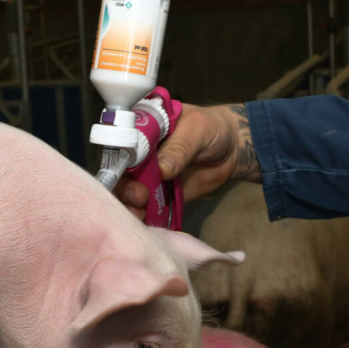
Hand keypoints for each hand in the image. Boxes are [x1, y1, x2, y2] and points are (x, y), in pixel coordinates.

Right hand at [114, 104, 258, 216]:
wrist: (231, 149)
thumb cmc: (211, 128)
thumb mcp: (197, 130)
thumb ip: (180, 147)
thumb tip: (162, 169)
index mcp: (140, 128)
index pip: (118, 143)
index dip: (117, 159)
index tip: (126, 174)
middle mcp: (137, 153)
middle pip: (118, 172)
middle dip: (123, 187)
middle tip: (139, 196)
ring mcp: (146, 175)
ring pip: (128, 192)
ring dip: (129, 205)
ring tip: (140, 212)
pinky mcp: (157, 194)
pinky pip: (145, 206)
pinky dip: (143, 215)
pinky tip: (146, 220)